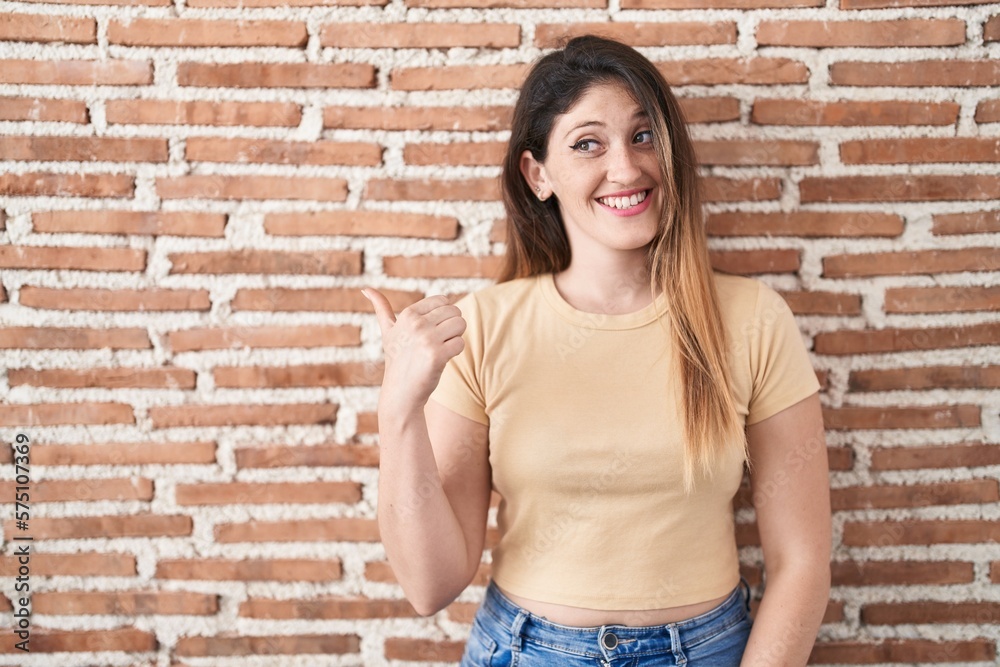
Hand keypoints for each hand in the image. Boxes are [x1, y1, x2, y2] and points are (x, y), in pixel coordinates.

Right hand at [362, 288, 466, 411]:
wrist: (401, 393)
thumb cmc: (397, 360)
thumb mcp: (388, 332)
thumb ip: (381, 308)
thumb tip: (365, 288)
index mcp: (408, 314)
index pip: (444, 301)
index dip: (443, 317)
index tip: (430, 331)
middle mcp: (417, 324)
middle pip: (455, 312)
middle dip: (451, 327)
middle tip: (436, 343)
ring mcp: (427, 339)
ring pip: (460, 325)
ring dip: (455, 338)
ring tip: (440, 349)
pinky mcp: (437, 355)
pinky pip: (461, 343)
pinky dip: (455, 352)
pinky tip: (442, 360)